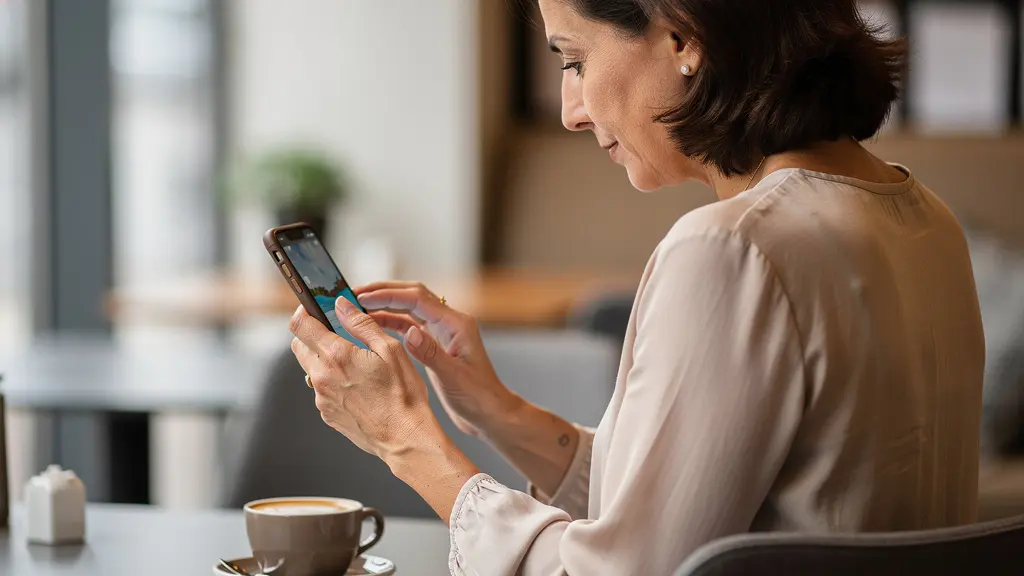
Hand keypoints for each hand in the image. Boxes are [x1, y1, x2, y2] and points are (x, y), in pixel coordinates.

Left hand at [288, 297, 438, 461]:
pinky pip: (321, 390)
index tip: (312, 308)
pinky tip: (357, 386)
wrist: (405, 438)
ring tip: (355, 365)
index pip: (300, 325)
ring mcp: (322, 398)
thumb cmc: (403, 395)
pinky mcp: (327, 414)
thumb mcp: (390, 349)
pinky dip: (332, 382)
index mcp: (336, 356)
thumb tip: (342, 305)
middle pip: (300, 346)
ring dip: (324, 360)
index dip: (303, 311)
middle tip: (337, 334)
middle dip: (313, 335)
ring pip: (311, 369)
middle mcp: (322, 377)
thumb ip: (362, 324)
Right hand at [355, 282, 520, 437]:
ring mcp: (441, 332)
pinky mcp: (434, 344)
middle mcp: (449, 323)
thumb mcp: (453, 377)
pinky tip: (373, 326)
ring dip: (384, 306)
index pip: (418, 298)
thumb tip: (409, 332)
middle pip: (412, 296)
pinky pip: (409, 326)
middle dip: (383, 292)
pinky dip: (390, 323)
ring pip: (408, 310)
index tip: (363, 296)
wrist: (489, 414)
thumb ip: (430, 353)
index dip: (389, 295)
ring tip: (358, 307)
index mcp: (456, 324)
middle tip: (355, 294)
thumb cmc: (478, 398)